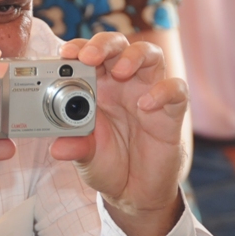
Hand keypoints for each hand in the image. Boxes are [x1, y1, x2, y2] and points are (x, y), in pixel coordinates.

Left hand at [50, 34, 187, 235]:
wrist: (135, 191)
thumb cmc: (108, 164)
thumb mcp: (86, 157)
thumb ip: (76, 147)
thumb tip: (58, 148)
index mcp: (96, 87)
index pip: (88, 55)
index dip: (78, 48)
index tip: (66, 54)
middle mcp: (122, 84)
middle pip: (118, 45)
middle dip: (103, 44)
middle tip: (89, 56)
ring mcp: (148, 93)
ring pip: (150, 54)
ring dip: (134, 55)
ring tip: (120, 71)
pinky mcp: (171, 111)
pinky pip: (176, 90)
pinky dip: (163, 91)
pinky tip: (146, 104)